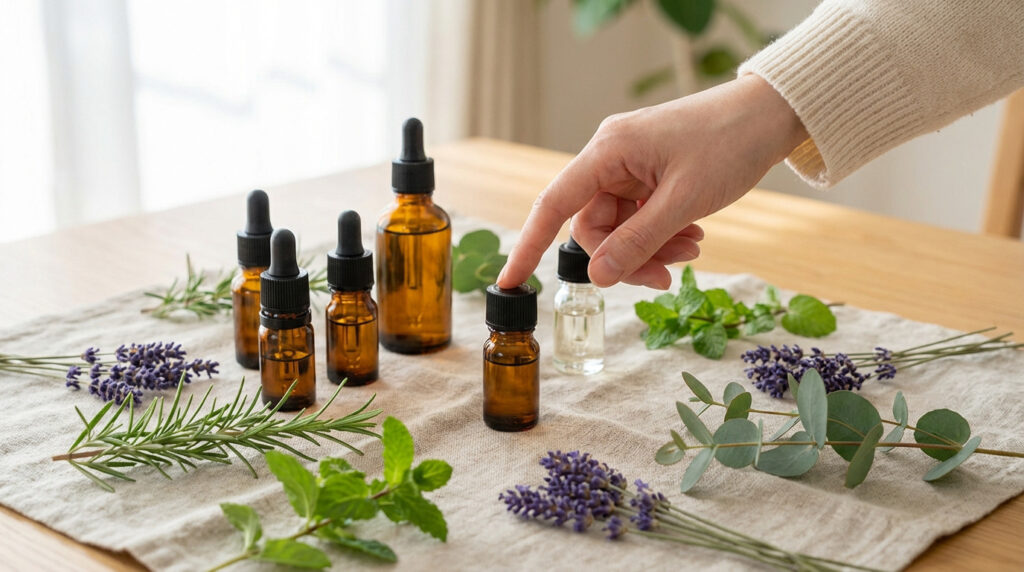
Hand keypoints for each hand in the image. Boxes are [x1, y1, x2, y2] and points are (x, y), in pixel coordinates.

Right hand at [497, 74, 806, 289]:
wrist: (770, 114)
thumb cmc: (729, 144)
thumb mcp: (684, 201)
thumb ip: (638, 241)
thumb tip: (596, 277)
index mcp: (608, 151)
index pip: (553, 205)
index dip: (528, 244)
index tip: (509, 280)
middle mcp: (611, 155)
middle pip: (595, 225)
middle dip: (627, 255)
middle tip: (668, 275)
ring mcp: (630, 164)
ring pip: (621, 225)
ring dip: (651, 247)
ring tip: (692, 249)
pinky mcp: (649, 172)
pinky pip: (640, 215)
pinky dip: (662, 233)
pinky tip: (692, 236)